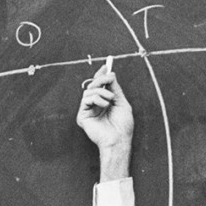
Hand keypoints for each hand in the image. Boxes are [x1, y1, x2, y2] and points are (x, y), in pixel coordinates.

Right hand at [76, 59, 133, 179]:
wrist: (119, 139)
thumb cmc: (123, 125)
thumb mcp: (122, 102)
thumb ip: (115, 88)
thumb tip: (111, 74)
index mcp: (104, 103)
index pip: (100, 86)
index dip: (101, 75)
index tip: (106, 66)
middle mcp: (95, 106)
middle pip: (93, 85)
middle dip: (101, 79)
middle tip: (110, 77)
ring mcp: (88, 110)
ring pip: (89, 90)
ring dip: (102, 91)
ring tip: (110, 100)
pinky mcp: (82, 116)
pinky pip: (86, 99)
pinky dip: (96, 99)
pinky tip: (104, 105)